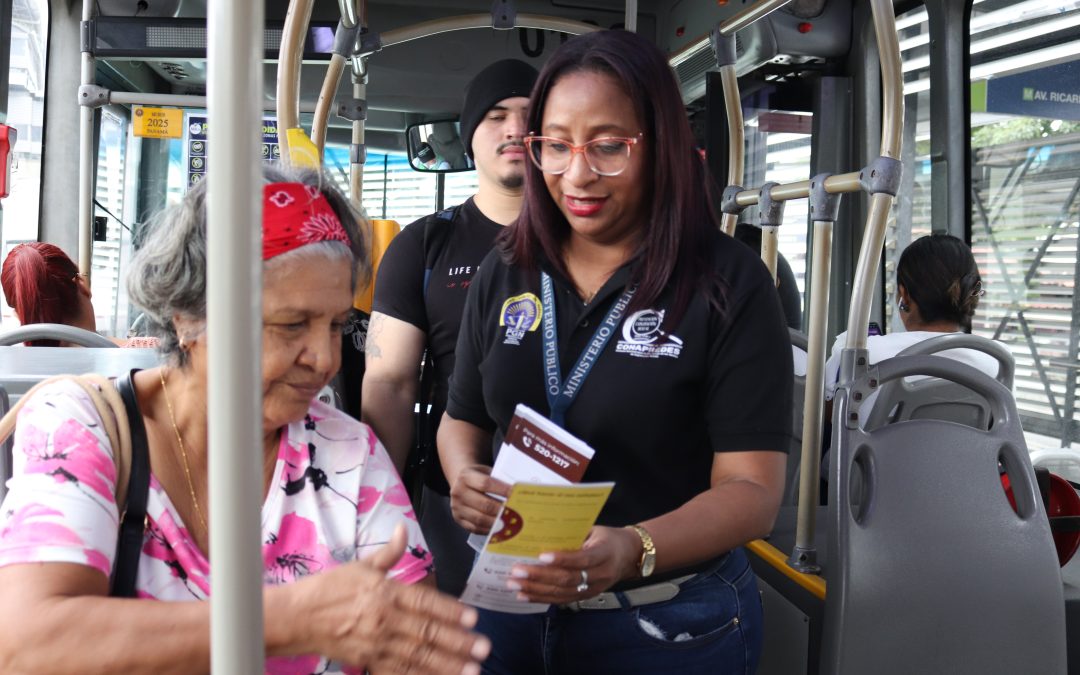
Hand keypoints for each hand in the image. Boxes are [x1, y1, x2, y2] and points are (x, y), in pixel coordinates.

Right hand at [293, 525, 489, 673]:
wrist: (296, 617)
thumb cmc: (329, 588)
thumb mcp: (360, 566)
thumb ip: (389, 553)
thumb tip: (403, 527)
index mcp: (386, 593)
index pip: (425, 602)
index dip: (450, 611)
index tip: (473, 618)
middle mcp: (384, 620)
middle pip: (426, 633)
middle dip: (458, 642)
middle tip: (484, 649)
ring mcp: (376, 644)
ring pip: (417, 657)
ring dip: (447, 665)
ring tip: (473, 670)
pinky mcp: (367, 662)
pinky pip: (399, 673)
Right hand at [448, 465, 510, 534]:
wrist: (460, 482)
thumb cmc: (478, 477)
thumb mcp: (485, 472)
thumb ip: (498, 481)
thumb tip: (518, 493)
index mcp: (466, 477)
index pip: (486, 484)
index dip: (502, 490)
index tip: (516, 495)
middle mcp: (459, 492)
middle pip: (484, 504)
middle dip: (502, 510)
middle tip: (516, 513)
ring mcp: (457, 508)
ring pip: (479, 519)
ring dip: (497, 523)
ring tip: (510, 523)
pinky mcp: (458, 519)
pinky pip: (475, 528)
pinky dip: (489, 530)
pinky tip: (500, 529)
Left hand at [504, 526, 641, 604]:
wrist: (629, 555)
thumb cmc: (607, 538)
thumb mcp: (594, 530)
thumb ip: (572, 534)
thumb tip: (540, 533)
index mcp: (604, 553)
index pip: (582, 558)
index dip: (562, 559)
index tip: (540, 556)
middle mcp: (600, 574)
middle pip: (567, 579)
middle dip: (539, 576)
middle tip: (516, 572)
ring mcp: (594, 589)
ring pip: (562, 593)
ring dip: (535, 590)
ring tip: (514, 584)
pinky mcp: (586, 597)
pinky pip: (561, 600)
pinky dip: (541, 598)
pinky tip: (524, 595)